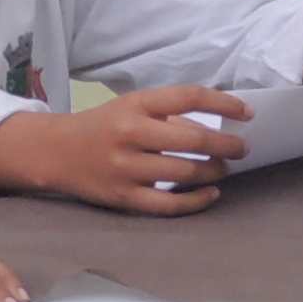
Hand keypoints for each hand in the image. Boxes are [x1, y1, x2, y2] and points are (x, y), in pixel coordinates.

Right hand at [0, 87, 245, 212]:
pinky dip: (196, 201)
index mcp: (135, 104)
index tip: (247, 112)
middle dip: (226, 145)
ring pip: (184, 173)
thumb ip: (170, 116)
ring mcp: (126, 168)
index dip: (224, 104)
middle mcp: (130, 134)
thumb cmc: (103, 126)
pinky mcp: (123, 197)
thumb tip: (215, 130)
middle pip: (193, 140)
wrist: (55, 152)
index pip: (189, 97)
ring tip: (224, 168)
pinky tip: (211, 194)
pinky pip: (168, 204)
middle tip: (241, 148)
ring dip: (214, 171)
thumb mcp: (132, 108)